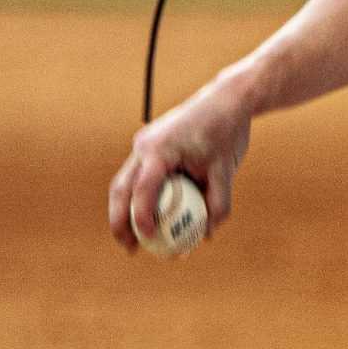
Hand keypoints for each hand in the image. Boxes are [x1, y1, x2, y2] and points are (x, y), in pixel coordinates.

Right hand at [107, 73, 254, 250]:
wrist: (226, 100)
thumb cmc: (226, 133)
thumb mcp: (226, 170)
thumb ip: (218, 204)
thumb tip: (207, 236)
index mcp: (159, 149)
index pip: (142, 188)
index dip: (140, 217)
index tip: (146, 239)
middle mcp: (145, 145)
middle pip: (121, 188)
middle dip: (120, 221)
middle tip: (129, 248)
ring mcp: (144, 144)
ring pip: (125, 184)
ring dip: (126, 212)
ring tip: (135, 241)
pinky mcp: (150, 147)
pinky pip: (141, 178)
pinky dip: (141, 199)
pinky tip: (151, 221)